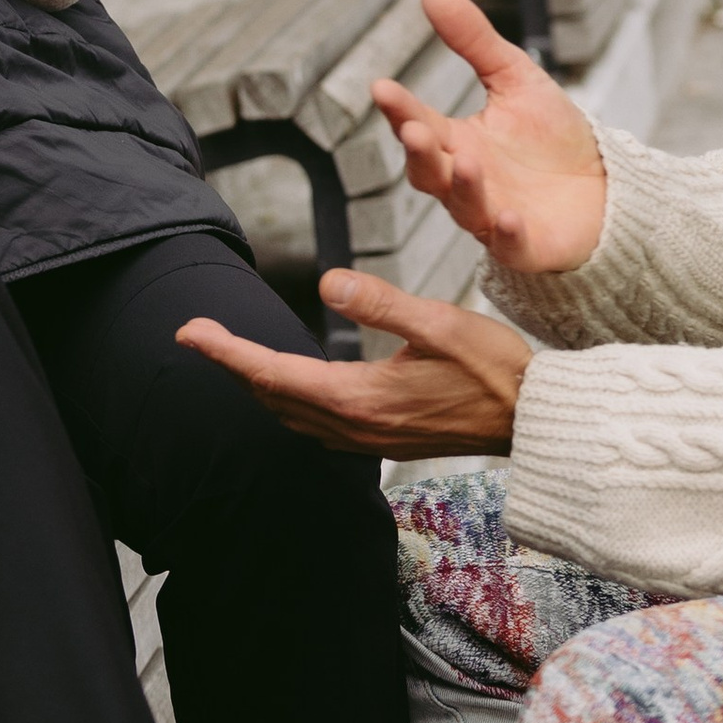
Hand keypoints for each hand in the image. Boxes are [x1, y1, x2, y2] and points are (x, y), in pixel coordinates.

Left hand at [178, 277, 532, 454]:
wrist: (534, 421)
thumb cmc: (495, 368)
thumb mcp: (441, 322)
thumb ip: (382, 302)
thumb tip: (327, 280)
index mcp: (361, 398)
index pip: (273, 374)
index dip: (226, 352)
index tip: (188, 332)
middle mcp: (356, 427)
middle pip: (272, 398)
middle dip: (232, 366)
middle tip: (198, 335)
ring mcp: (369, 440)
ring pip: (292, 417)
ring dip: (258, 386)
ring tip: (233, 355)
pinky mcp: (383, 442)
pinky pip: (317, 427)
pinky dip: (289, 403)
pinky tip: (291, 386)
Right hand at [377, 0, 608, 275]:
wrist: (607, 189)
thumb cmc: (554, 139)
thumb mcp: (516, 78)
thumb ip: (473, 41)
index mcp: (458, 144)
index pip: (420, 125)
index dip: (401, 110)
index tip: (382, 87)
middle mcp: (467, 182)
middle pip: (431, 173)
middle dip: (422, 152)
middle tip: (416, 128)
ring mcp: (494, 216)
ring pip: (466, 207)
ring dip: (464, 186)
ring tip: (468, 161)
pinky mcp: (527, 245)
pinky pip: (512, 244)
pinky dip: (509, 234)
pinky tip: (511, 217)